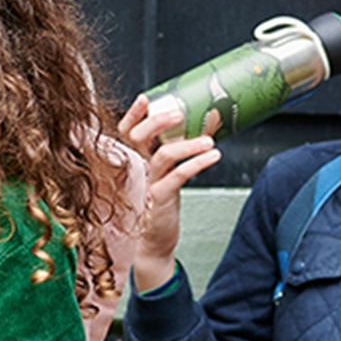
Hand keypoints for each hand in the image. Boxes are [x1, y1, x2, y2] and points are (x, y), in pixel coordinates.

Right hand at [118, 93, 221, 292]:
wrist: (155, 242)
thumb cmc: (160, 206)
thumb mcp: (162, 176)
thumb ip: (169, 155)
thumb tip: (199, 129)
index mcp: (138, 160)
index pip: (127, 132)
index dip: (134, 115)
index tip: (145, 98)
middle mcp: (139, 169)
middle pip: (138, 137)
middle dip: (157, 121)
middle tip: (179, 113)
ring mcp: (148, 183)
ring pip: (162, 154)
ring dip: (188, 144)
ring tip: (209, 140)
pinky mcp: (159, 199)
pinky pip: (178, 176)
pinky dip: (197, 163)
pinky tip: (212, 157)